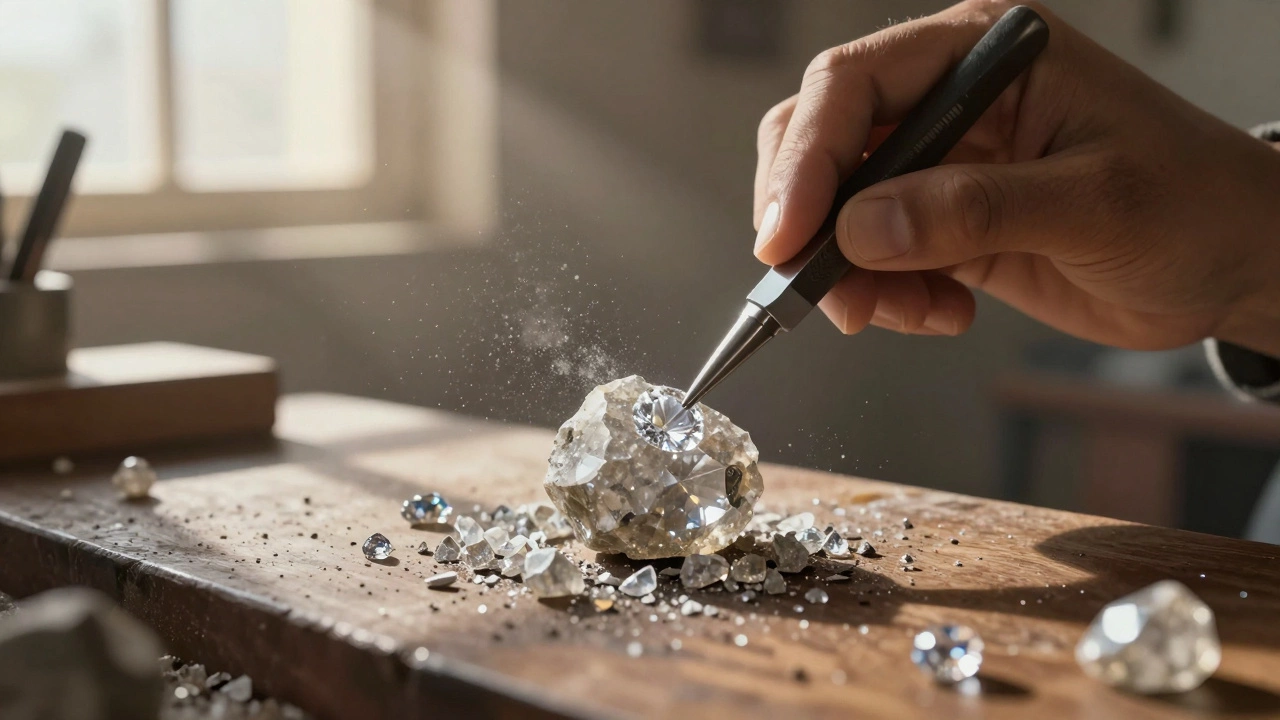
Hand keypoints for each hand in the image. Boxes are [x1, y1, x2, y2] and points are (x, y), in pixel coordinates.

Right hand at [753, 0, 1279, 356]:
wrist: (1234, 263)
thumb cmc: (1193, 205)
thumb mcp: (1092, 202)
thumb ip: (972, 211)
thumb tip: (861, 229)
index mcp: (984, 55)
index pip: (855, 84)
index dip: (807, 158)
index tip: (787, 236)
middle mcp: (950, 99)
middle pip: (823, 139)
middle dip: (809, 218)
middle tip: (815, 285)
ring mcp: (942, 164)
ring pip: (836, 207)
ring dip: (845, 271)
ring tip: (901, 313)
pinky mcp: (941, 224)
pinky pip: (872, 257)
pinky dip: (882, 296)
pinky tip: (940, 313)